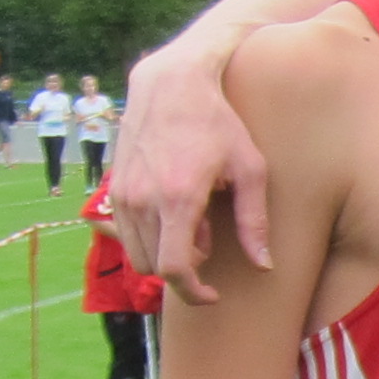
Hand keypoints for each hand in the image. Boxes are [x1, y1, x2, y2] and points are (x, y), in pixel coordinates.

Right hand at [115, 36, 263, 298]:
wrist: (171, 84)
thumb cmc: (219, 123)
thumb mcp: (250, 169)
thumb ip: (254, 222)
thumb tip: (264, 266)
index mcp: (178, 198)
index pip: (174, 269)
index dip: (193, 292)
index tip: (212, 294)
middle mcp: (143, 199)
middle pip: (155, 267)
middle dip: (183, 269)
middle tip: (208, 240)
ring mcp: (123, 193)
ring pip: (138, 253)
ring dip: (165, 253)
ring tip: (194, 223)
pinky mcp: (114, 187)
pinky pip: (126, 233)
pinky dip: (150, 237)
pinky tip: (173, 212)